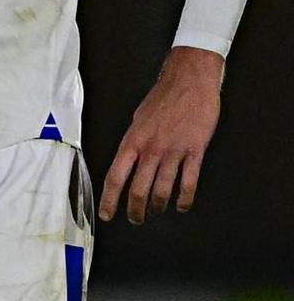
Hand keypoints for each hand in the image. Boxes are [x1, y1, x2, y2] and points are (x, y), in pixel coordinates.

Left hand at [101, 45, 221, 222]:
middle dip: (135, 210)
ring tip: (156, 213)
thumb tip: (129, 161)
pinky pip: (189, 182)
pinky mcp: (195, 151)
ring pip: (162, 190)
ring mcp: (173, 151)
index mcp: (132, 142)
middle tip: (135, 219)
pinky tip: (182, 206)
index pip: (115, 177)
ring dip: (158, 206)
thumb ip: (133, 142)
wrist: (189, 81)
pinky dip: (184, 198)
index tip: (106, 215)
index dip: (109, 200)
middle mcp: (150, 149)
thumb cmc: (162, 98)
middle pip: (138, 189)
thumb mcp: (137, 120)